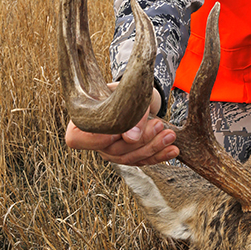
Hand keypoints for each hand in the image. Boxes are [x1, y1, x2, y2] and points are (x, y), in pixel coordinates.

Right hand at [64, 86, 179, 165]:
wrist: (136, 91)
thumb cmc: (125, 88)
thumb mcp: (127, 92)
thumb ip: (128, 113)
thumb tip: (131, 138)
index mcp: (82, 120)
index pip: (77, 139)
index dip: (97, 139)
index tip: (119, 132)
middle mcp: (93, 139)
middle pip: (111, 151)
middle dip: (139, 141)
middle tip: (159, 125)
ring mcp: (109, 150)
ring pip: (128, 158)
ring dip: (153, 148)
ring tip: (170, 136)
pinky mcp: (128, 155)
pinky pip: (141, 161)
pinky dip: (159, 156)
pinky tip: (173, 150)